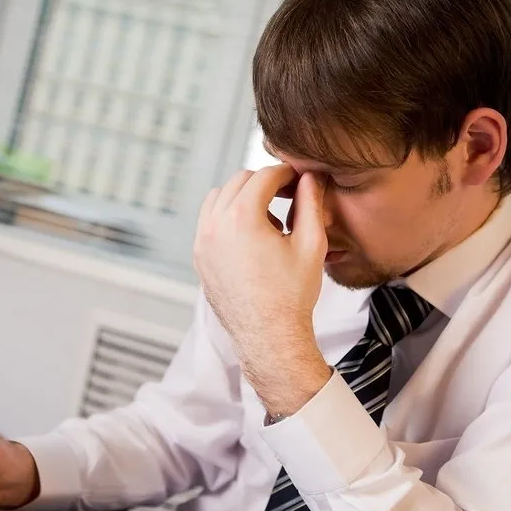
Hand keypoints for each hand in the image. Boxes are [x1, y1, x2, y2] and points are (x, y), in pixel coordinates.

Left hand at [193, 165, 330, 414]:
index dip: (286, 174)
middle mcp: (215, 226)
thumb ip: (310, 203)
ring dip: (242, 197)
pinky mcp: (199, 257)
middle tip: (286, 196)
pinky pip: (208, 221)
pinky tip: (250, 235)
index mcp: (241, 218)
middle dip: (264, 183)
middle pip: (239, 181)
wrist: (269, 337)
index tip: (299, 180)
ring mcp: (202, 242)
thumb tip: (310, 177)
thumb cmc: (291, 295)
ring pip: (218, 197)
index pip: (264, 176)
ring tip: (267, 219)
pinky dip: (226, 217)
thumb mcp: (311, 244)